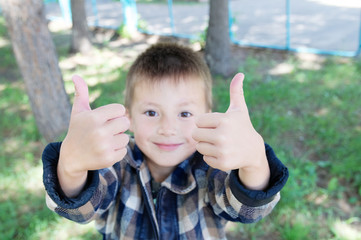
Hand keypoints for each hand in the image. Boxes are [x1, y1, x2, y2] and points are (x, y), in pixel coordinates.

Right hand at [58, 75, 129, 195]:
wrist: (71, 157)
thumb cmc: (78, 130)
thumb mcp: (78, 112)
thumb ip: (81, 93)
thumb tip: (76, 76)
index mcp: (94, 117)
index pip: (120, 109)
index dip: (115, 114)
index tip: (105, 119)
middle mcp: (99, 132)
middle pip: (126, 122)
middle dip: (118, 126)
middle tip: (107, 130)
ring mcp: (104, 146)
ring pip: (126, 137)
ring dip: (118, 139)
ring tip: (104, 141)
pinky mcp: (108, 159)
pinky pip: (124, 150)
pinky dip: (117, 151)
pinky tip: (105, 150)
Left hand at [192, 73, 268, 188]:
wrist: (254, 151)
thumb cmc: (242, 127)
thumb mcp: (239, 109)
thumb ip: (236, 91)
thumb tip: (240, 74)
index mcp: (224, 120)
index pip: (198, 121)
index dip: (206, 122)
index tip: (217, 124)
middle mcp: (222, 135)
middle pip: (195, 134)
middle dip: (203, 134)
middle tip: (216, 135)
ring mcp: (222, 150)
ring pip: (199, 146)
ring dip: (207, 145)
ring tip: (220, 144)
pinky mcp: (222, 163)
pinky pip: (205, 158)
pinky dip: (212, 156)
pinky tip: (223, 153)